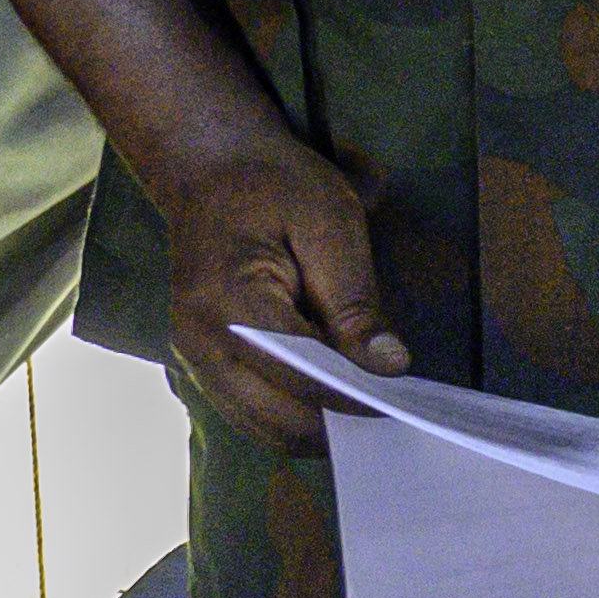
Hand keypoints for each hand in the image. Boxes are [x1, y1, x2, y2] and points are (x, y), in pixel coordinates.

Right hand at [158, 135, 407, 449]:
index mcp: (227, 302)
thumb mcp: (331, 225)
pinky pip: (250, 406)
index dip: (352, 400)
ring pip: (258, 424)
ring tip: (375, 415)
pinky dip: (293, 413)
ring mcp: (192, 355)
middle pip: (272, 418)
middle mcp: (198, 341)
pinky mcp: (204, 358)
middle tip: (399, 422)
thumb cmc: (276, 187)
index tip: (405, 409)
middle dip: (335, 427)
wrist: (213, 168)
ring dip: (314, 428)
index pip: (296, 376)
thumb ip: (356, 302)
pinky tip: (338, 399)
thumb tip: (388, 367)